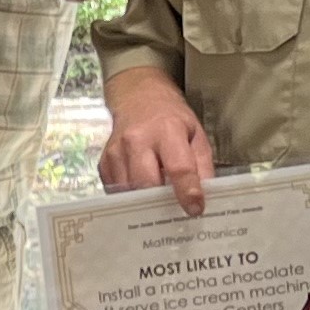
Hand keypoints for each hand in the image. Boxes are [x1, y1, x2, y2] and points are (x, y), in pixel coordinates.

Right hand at [97, 77, 212, 210]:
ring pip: (129, 191)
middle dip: (161, 202)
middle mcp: (137, 140)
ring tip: (158, 203)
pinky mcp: (104, 162)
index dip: (187, 191)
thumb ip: (202, 165)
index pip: (178, 167)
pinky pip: (116, 190)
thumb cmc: (171, 118)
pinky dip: (130, 196)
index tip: (195, 209)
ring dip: (145, 202)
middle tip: (174, 211)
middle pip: (146, 184)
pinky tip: (141, 191)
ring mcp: (116, 152)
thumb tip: (205, 196)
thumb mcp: (196, 134)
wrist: (138, 98)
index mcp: (166, 130)